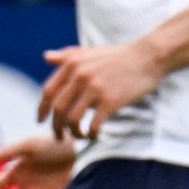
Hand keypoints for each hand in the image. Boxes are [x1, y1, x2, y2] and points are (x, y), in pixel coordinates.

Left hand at [38, 43, 166, 140]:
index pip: (48, 92)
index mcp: (73, 64)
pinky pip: (93, 124)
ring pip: (73, 119)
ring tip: (79, 136)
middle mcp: (80, 76)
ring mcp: (95, 88)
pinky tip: (94, 135)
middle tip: (59, 136)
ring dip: (73, 132)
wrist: (148, 57)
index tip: (41, 120)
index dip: (42, 108)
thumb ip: (67, 56)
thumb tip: (46, 57)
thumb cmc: (119, 56)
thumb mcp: (91, 52)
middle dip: (56, 126)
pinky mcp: (110, 100)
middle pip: (58, 109)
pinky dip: (91, 134)